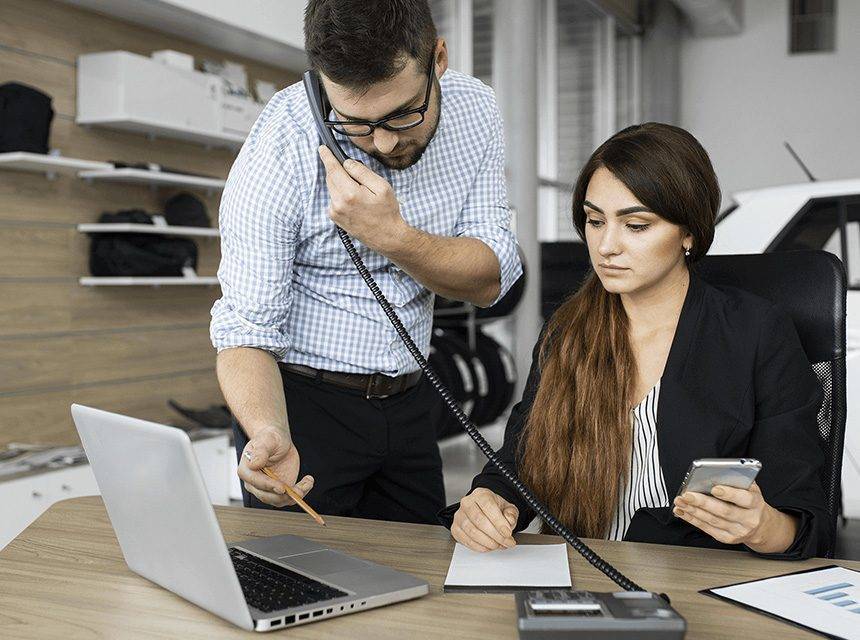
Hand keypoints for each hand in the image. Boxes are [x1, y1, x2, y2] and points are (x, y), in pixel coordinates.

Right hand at [238, 426, 313, 507]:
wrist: (278, 441)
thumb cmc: (270, 438)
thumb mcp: (267, 440)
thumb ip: (260, 452)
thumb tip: (253, 464)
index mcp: (247, 471)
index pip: (256, 482)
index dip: (269, 486)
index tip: (282, 487)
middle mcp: (254, 484)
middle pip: (266, 496)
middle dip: (284, 496)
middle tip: (299, 490)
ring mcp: (267, 489)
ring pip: (279, 500)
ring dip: (294, 496)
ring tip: (307, 483)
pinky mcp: (279, 490)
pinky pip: (289, 497)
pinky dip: (301, 492)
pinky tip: (308, 481)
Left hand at [318, 145, 408, 253]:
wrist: (386, 237)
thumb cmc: (387, 212)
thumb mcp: (382, 187)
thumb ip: (362, 172)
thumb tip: (347, 163)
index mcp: (350, 193)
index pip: (333, 169)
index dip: (327, 157)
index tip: (322, 148)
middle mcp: (338, 203)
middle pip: (331, 178)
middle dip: (338, 170)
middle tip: (353, 173)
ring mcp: (335, 212)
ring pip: (332, 188)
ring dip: (340, 183)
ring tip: (359, 192)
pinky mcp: (334, 218)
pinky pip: (333, 198)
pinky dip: (340, 194)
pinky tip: (354, 200)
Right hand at [451, 488, 518, 551]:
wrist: (485, 511)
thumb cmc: (495, 509)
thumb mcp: (508, 508)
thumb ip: (511, 513)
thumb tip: (509, 520)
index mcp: (481, 494)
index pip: (488, 506)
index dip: (498, 522)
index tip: (507, 533)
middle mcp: (467, 503)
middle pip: (479, 520)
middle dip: (495, 535)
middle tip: (506, 541)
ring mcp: (459, 516)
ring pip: (472, 532)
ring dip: (488, 542)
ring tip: (498, 545)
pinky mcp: (455, 529)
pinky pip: (466, 540)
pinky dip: (479, 547)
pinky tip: (488, 547)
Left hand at [673, 482, 797, 552]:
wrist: (760, 526)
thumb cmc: (750, 502)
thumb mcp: (750, 489)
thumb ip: (737, 480)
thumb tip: (717, 472)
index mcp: (756, 504)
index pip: (744, 499)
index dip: (729, 494)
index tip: (715, 488)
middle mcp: (749, 519)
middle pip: (724, 511)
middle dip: (703, 502)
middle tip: (688, 495)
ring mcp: (738, 531)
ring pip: (712, 520)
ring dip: (693, 510)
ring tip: (680, 501)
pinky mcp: (727, 538)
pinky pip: (706, 528)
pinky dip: (692, 519)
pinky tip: (683, 511)